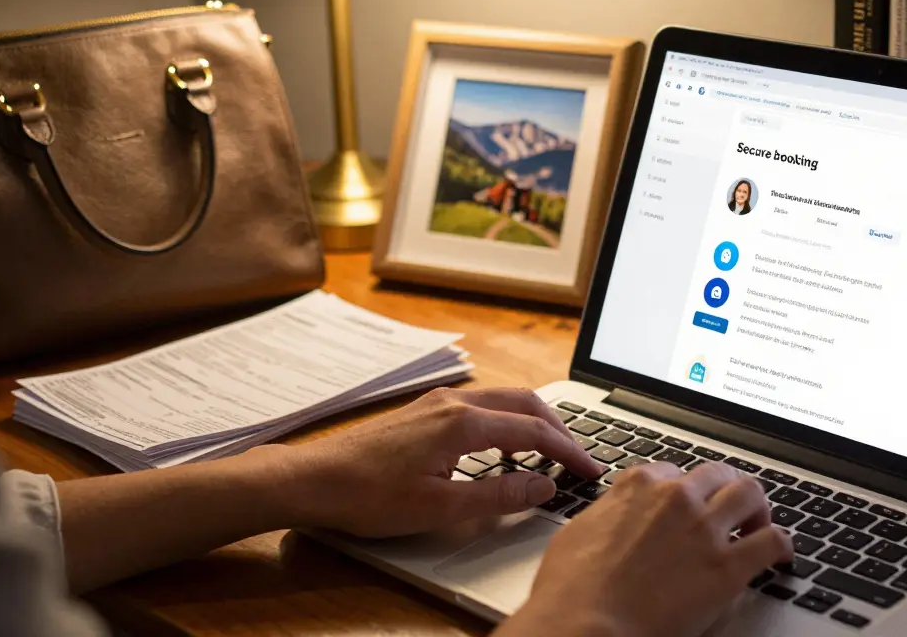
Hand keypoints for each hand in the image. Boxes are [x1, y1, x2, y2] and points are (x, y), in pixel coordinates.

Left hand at [261, 387, 602, 536]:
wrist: (315, 479)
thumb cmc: (368, 496)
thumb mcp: (440, 508)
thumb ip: (498, 496)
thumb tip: (542, 487)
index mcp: (463, 423)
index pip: (535, 432)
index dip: (570, 452)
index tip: (591, 470)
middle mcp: (454, 402)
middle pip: (526, 404)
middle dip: (560, 429)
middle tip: (579, 458)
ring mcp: (438, 402)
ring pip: (505, 400)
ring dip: (534, 423)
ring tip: (550, 455)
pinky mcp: (426, 410)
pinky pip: (482, 405)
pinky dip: (507, 422)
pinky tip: (504, 451)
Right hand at [499, 461, 792, 636]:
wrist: (585, 626)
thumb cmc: (571, 590)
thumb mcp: (576, 533)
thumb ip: (604, 515)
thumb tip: (610, 517)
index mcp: (638, 487)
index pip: (675, 472)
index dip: (684, 490)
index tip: (689, 504)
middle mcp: (675, 498)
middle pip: (717, 475)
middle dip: (725, 490)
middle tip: (729, 511)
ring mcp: (704, 530)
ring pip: (751, 494)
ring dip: (757, 508)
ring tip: (756, 526)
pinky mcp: (727, 567)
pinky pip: (772, 541)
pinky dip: (781, 545)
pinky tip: (780, 555)